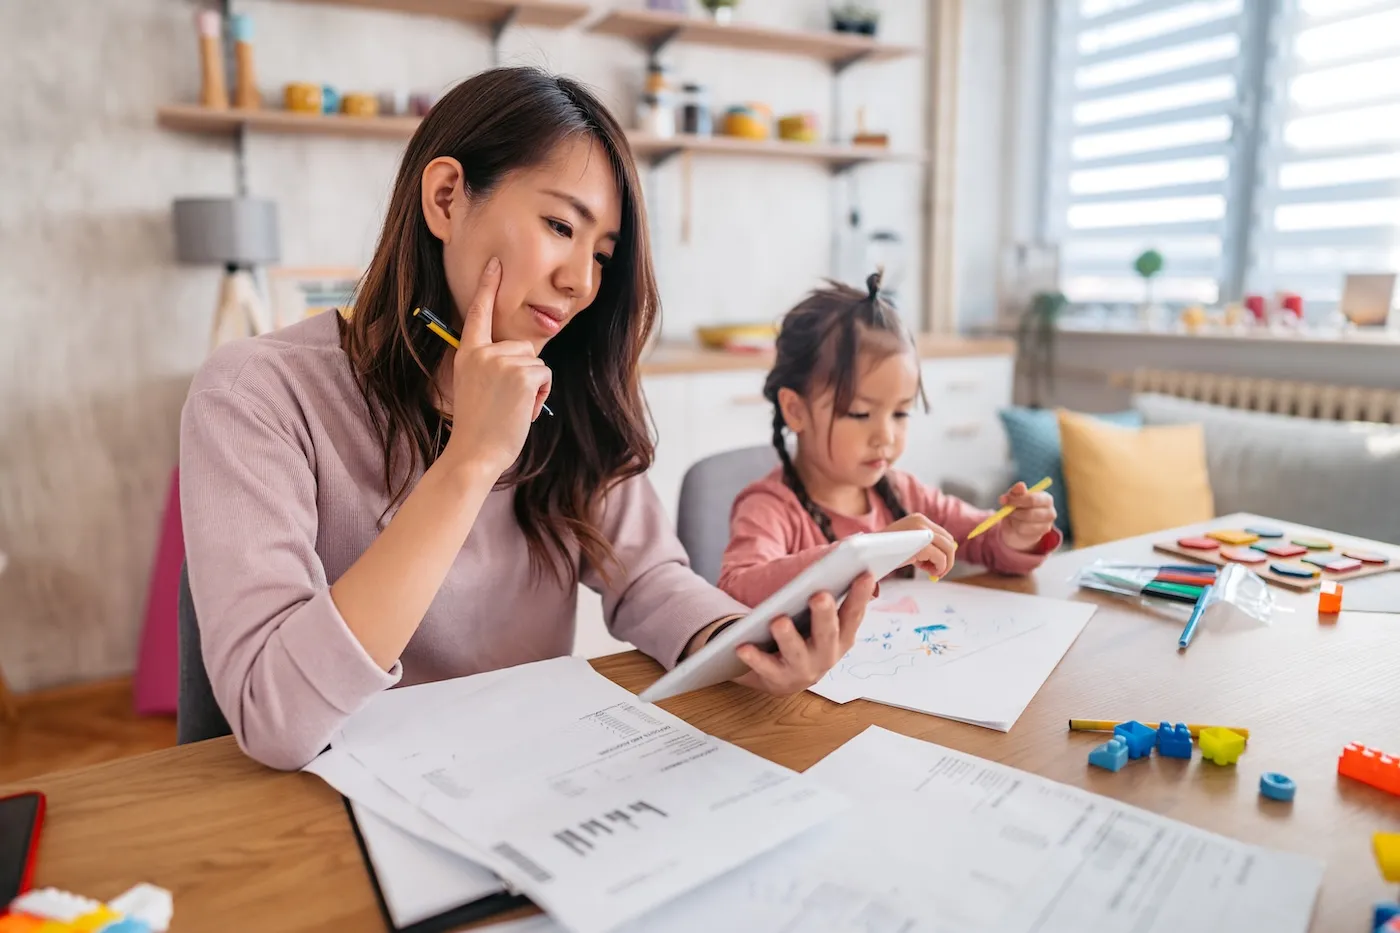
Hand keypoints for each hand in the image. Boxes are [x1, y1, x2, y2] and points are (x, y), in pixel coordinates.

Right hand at [439, 257, 552, 480]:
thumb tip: (525, 356)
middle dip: (525, 372)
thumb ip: (492, 365)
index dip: (487, 286)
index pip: (478, 314)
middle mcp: (483, 353)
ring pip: (536, 362)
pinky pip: (545, 375)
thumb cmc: (479, 427)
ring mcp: (502, 362)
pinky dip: (541, 394)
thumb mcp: (476, 386)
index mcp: (468, 354)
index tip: (495, 263)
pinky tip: (523, 410)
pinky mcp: (522, 374)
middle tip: (505, 402)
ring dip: (533, 386)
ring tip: (512, 408)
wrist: (474, 453)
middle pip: (523, 347)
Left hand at [735, 573, 875, 695]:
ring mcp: (803, 670)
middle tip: (820, 596)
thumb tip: (853, 565)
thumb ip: (832, 593)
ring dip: (789, 637)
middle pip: (827, 634)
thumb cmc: (803, 635)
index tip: (865, 574)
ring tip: (779, 621)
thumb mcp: (821, 618)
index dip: (860, 596)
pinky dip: (755, 658)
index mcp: (842, 637)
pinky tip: (743, 646)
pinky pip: (765, 667)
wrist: (779, 674)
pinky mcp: (778, 680)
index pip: (853, 614)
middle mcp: (827, 655)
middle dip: (824, 615)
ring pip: (797, 653)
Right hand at [884, 514, 956, 578]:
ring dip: (944, 566)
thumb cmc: (883, 552)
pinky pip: (941, 559)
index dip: (944, 552)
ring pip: (949, 550)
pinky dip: (939, 569)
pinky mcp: (922, 545)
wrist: (866, 554)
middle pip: (949, 542)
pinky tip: (928, 572)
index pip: (944, 535)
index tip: (934, 565)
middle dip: (946, 560)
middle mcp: (922, 521)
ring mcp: (922, 532)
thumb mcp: (906, 543)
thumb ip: (923, 545)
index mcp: (918, 519)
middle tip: (935, 572)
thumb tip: (947, 555)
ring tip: (931, 573)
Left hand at [997, 481, 1056, 551]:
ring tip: (1013, 516)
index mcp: (1046, 498)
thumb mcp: (1014, 498)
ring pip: (1025, 523)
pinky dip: (1016, 527)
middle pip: (1030, 513)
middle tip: (1006, 510)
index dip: (1017, 500)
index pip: (1033, 499)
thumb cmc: (1018, 508)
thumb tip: (1020, 485)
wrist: (1017, 527)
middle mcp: (1050, 511)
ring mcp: (1047, 524)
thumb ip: (1016, 491)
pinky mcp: (1041, 534)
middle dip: (1014, 511)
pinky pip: (1024, 531)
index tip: (1005, 500)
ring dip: (1014, 519)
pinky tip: (1017, 524)